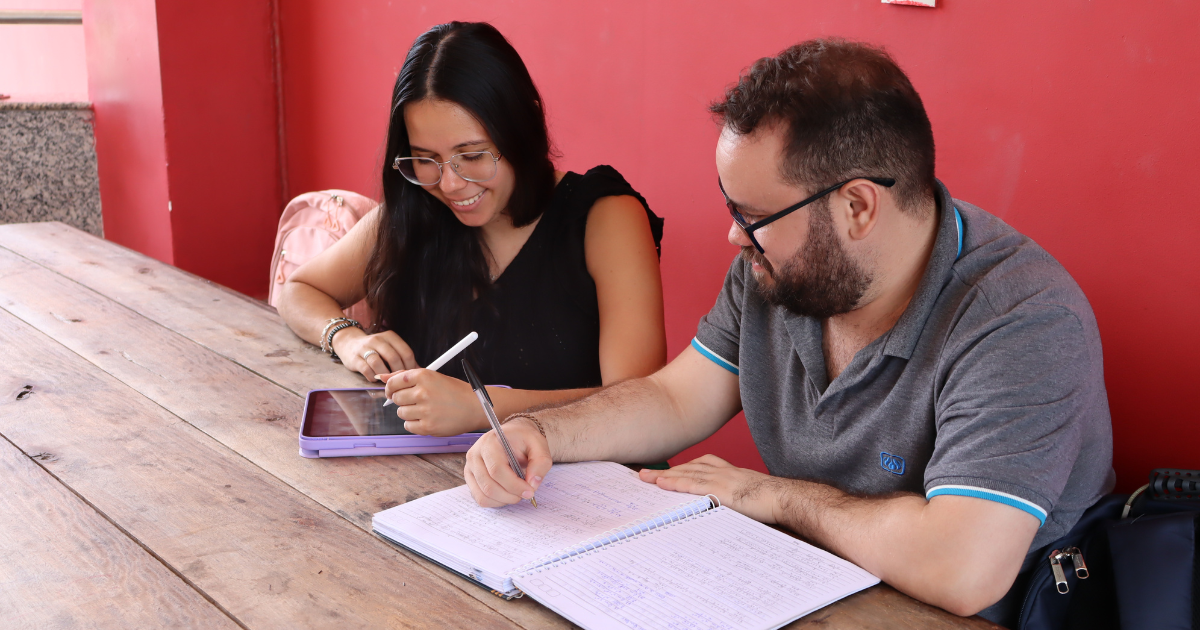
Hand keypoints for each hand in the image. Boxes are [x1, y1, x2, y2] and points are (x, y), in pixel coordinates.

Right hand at [330, 328, 416, 379]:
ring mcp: (365, 348)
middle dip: (398, 373)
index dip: (410, 367)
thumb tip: (419, 371)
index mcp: (390, 337)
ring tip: (387, 382)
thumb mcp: (389, 348)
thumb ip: (402, 358)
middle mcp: (378, 340)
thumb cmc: (374, 349)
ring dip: (384, 375)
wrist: (349, 342)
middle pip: (393, 358)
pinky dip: (372, 377)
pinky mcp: (355, 358)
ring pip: (378, 363)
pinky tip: (375, 379)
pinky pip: (366, 369)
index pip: (406, 352)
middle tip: (399, 382)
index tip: (410, 376)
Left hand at [383, 369, 487, 435]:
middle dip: (403, 400)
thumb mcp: (433, 377)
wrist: (476, 407)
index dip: (390, 388)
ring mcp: (425, 410)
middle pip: (396, 398)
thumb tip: (380, 376)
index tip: (393, 391)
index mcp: (424, 375)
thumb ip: (405, 376)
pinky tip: (427, 419)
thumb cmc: (455, 391)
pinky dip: (415, 424)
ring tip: (425, 410)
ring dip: (409, 412)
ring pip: (401, 413)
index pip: (393, 382)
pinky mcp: (428, 426)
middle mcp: (423, 392)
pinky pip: (408, 426)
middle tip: (416, 401)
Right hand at [464, 417, 552, 507]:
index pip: (497, 470)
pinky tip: (507, 493)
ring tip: (517, 492)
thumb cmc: (524, 440)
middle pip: (489, 486)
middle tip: (526, 494)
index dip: (514, 485)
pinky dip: (496, 502)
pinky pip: (480, 499)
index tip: (530, 491)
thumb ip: (540, 463)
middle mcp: (474, 455)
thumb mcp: (539, 445)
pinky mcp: (470, 479)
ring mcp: (469, 468)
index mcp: (489, 443)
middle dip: (511, 495)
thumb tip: (532, 484)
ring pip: (483, 496)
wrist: (513, 435)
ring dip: (504, 500)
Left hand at [639, 454, 783, 523]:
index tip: (669, 469)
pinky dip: (676, 483)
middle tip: (646, 473)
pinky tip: (662, 484)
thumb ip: (737, 497)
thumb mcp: (751, 494)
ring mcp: (721, 479)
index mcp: (731, 471)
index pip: (702, 464)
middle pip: (689, 467)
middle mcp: (723, 471)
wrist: (784, 498)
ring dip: (665, 475)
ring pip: (687, 473)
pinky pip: (693, 484)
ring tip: (646, 478)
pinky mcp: (720, 490)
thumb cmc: (772, 500)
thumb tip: (729, 506)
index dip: (683, 466)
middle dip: (667, 470)